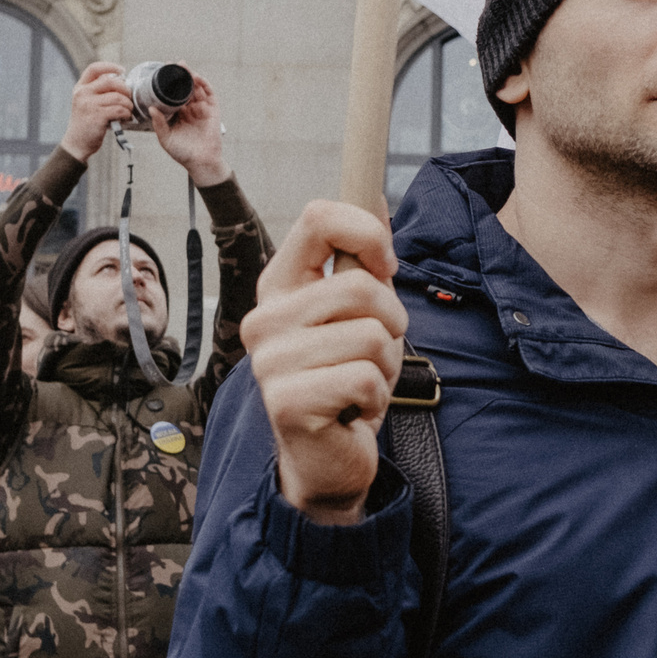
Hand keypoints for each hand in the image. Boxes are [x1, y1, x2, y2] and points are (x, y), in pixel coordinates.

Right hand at [58, 61, 136, 161]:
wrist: (76, 143)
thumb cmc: (86, 123)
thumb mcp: (86, 102)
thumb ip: (98, 91)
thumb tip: (121, 81)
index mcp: (80, 88)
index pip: (94, 68)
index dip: (110, 66)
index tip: (122, 71)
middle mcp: (82, 93)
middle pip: (110, 81)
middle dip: (125, 89)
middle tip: (129, 98)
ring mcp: (89, 104)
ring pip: (118, 97)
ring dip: (128, 104)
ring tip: (128, 111)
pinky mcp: (97, 116)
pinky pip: (119, 110)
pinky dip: (126, 114)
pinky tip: (125, 118)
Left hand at [151, 72, 230, 187]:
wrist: (200, 162)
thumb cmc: (183, 153)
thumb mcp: (165, 138)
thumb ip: (158, 123)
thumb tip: (151, 108)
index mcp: (178, 115)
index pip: (173, 95)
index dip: (169, 84)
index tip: (161, 73)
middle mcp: (190, 110)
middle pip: (185, 88)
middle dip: (180, 76)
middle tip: (173, 64)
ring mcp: (202, 109)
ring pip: (197, 88)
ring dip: (191, 77)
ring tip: (184, 67)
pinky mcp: (213, 111)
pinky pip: (209, 94)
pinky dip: (204, 85)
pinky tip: (197, 78)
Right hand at [240, 200, 408, 523]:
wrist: (327, 459)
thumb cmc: (345, 378)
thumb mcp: (360, 312)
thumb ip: (364, 260)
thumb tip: (378, 198)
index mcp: (280, 286)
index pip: (318, 218)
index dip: (368, 233)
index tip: (387, 266)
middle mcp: (264, 318)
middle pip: (361, 285)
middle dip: (392, 323)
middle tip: (373, 355)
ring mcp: (269, 361)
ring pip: (370, 333)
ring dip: (385, 364)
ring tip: (361, 384)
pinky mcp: (286, 401)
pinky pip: (365, 377)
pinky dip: (375, 397)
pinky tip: (352, 411)